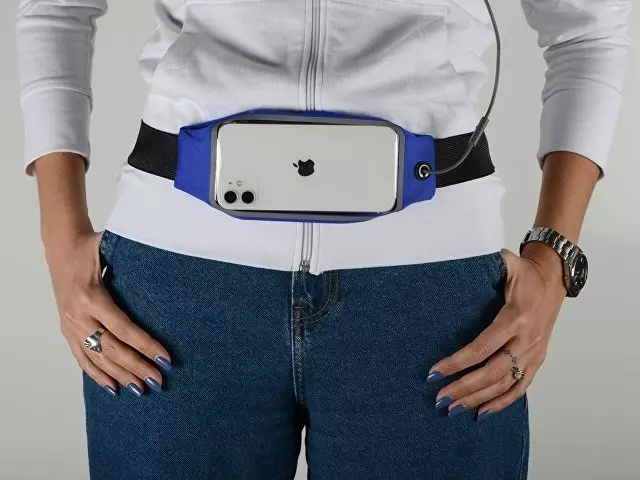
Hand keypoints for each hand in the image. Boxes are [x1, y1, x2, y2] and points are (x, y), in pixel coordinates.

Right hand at [45, 230, 172, 396]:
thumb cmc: (92, 246)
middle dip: (137, 366)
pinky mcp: (66, 330)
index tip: (165, 358)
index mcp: (91, 297)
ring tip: (141, 389)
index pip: (124, 328)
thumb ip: (135, 258)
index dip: (145, 345)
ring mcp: (70, 325)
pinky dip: (97, 375)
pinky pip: (81, 357)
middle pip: (112, 349)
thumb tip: (169, 258)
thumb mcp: (112, 248)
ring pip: (97, 358)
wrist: (61, 245)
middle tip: (158, 380)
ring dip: (120, 375)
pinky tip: (113, 388)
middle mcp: (78, 315)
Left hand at [426, 244, 566, 419]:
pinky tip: (481, 412)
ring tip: (453, 409)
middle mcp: (526, 340)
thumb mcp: (508, 264)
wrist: (554, 278)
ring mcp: (534, 353)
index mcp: (516, 318)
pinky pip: (520, 388)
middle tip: (439, 398)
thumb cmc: (526, 273)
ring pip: (505, 385)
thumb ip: (488, 264)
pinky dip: (501, 403)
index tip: (435, 372)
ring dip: (478, 399)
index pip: (482, 347)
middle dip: (464, 388)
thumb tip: (460, 261)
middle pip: (492, 372)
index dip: (457, 362)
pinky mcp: (537, 360)